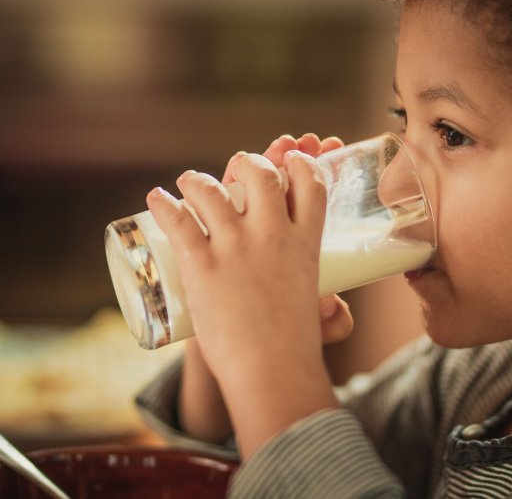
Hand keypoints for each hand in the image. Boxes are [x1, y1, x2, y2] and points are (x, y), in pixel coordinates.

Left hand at [147, 133, 346, 457]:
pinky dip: (163, 204)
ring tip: (188, 182)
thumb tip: (335, 310)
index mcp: (306, 242)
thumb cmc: (295, 347)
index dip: (299, 163)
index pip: (310, 184)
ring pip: (212, 191)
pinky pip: (179, 221)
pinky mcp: (203, 265)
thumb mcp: (317, 312)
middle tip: (236, 169)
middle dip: (248, 162)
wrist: (271, 371)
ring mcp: (237, 248)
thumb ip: (330, 310)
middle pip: (261, 174)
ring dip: (196, 180)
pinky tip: (155, 199)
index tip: (289, 160)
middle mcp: (273, 235)